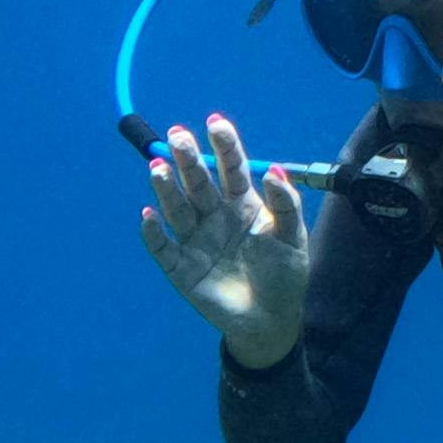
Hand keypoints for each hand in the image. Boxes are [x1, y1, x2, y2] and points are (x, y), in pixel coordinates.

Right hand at [139, 116, 307, 369]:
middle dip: (188, 159)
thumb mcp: (293, 239)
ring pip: (177, 208)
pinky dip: (153, 232)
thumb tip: (274, 170)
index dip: (224, 146)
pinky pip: (162, 247)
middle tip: (177, 135)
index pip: (231, 168)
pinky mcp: (180, 267)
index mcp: (243, 204)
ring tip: (158, 167)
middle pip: (199, 183)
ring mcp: (195, 240)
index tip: (215, 122)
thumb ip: (285, 205)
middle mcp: (215, 216)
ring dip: (166, 188)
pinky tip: (149, 214)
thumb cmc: (283, 275)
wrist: (269, 320)